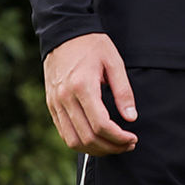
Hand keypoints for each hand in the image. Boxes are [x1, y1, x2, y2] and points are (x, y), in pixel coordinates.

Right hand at [43, 32, 137, 155]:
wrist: (64, 34)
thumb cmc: (93, 45)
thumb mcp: (114, 62)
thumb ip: (123, 91)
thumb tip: (131, 118)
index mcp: (83, 86)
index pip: (100, 124)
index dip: (118, 137)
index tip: (132, 138)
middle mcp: (65, 98)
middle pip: (86, 137)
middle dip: (109, 147)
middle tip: (128, 145)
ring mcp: (55, 104)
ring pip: (72, 141)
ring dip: (95, 149)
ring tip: (114, 146)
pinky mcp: (51, 105)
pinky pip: (64, 132)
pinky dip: (80, 142)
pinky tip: (97, 139)